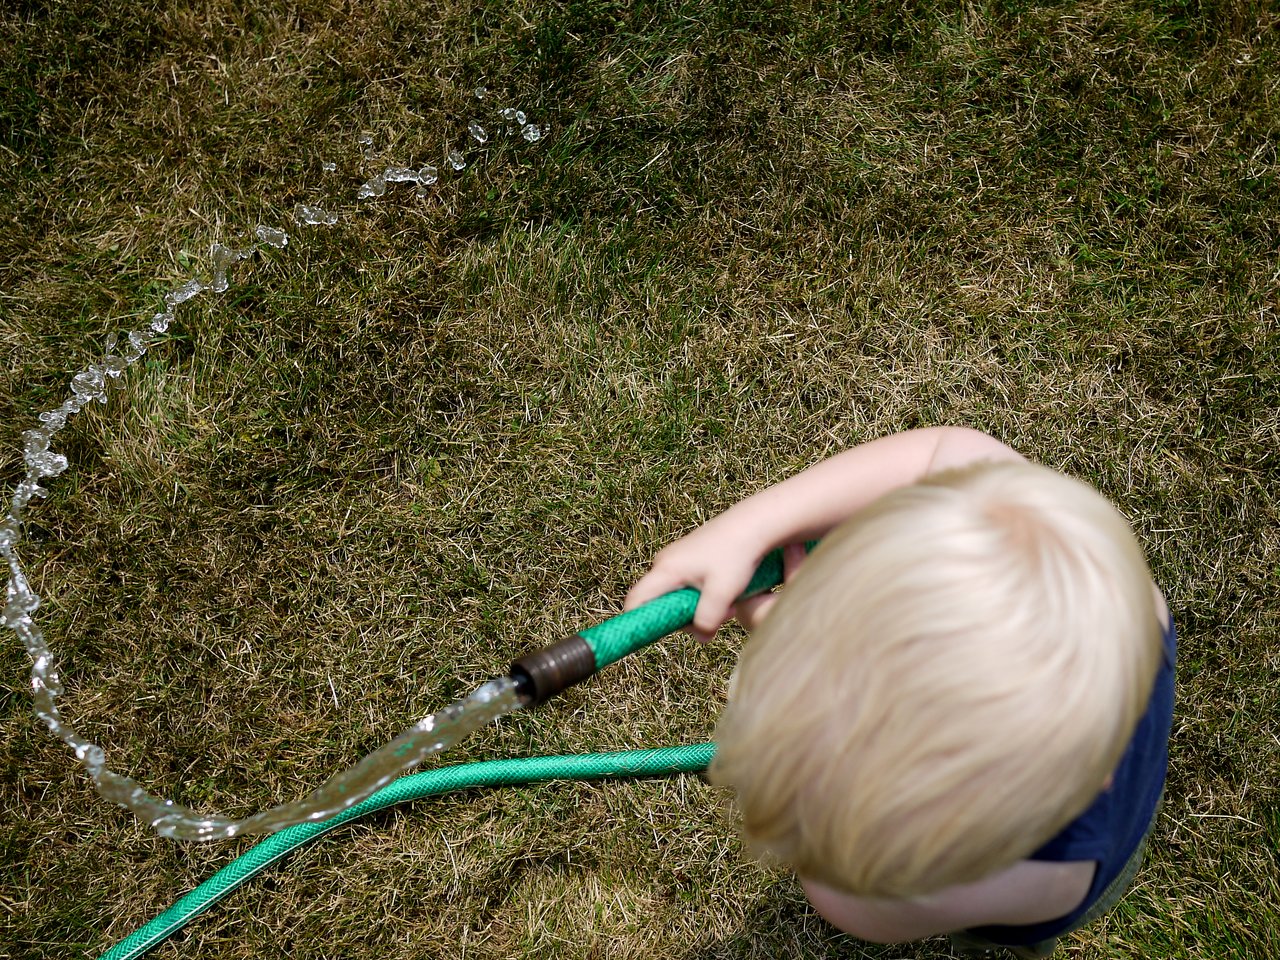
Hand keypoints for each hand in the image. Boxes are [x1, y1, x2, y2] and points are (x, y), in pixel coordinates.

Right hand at [625, 523, 806, 641]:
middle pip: (659, 601)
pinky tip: (724, 590)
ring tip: (727, 602)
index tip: (656, 635)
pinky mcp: (689, 556)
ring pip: (676, 593)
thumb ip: (707, 619)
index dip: (638, 620)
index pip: (636, 599)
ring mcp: (676, 558)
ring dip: (698, 605)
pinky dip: (702, 593)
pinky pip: (686, 584)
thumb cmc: (737, 554)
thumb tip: (702, 636)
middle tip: (715, 618)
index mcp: (666, 569)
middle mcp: (665, 562)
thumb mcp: (722, 593)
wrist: (753, 524)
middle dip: (683, 616)